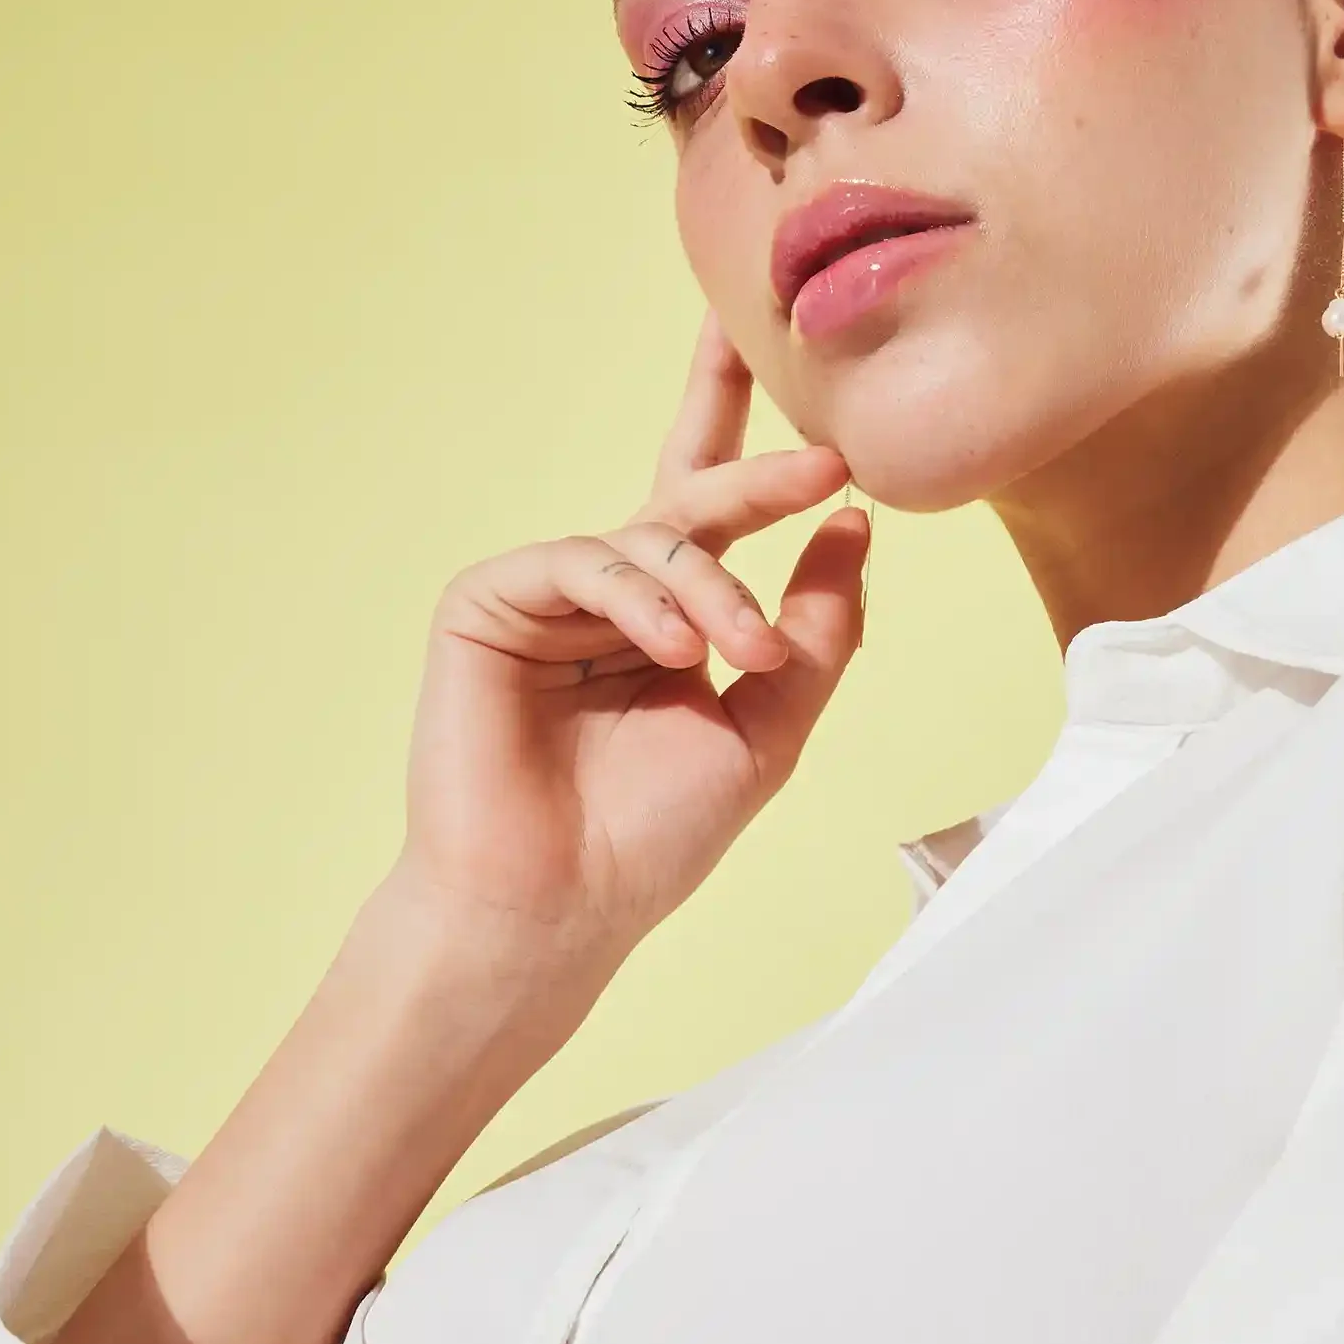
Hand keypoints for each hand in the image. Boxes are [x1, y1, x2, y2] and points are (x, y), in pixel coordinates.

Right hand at [396, 314, 867, 979]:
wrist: (560, 904)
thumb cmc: (651, 836)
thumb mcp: (767, 728)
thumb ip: (816, 631)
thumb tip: (854, 525)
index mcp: (673, 617)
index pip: (721, 512)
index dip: (764, 456)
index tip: (841, 439)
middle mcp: (613, 594)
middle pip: (685, 486)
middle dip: (755, 464)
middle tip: (826, 464)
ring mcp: (549, 594)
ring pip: (651, 538)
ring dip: (715, 589)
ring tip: (745, 654)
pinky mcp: (489, 601)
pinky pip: (582, 561)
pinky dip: (641, 598)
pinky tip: (676, 649)